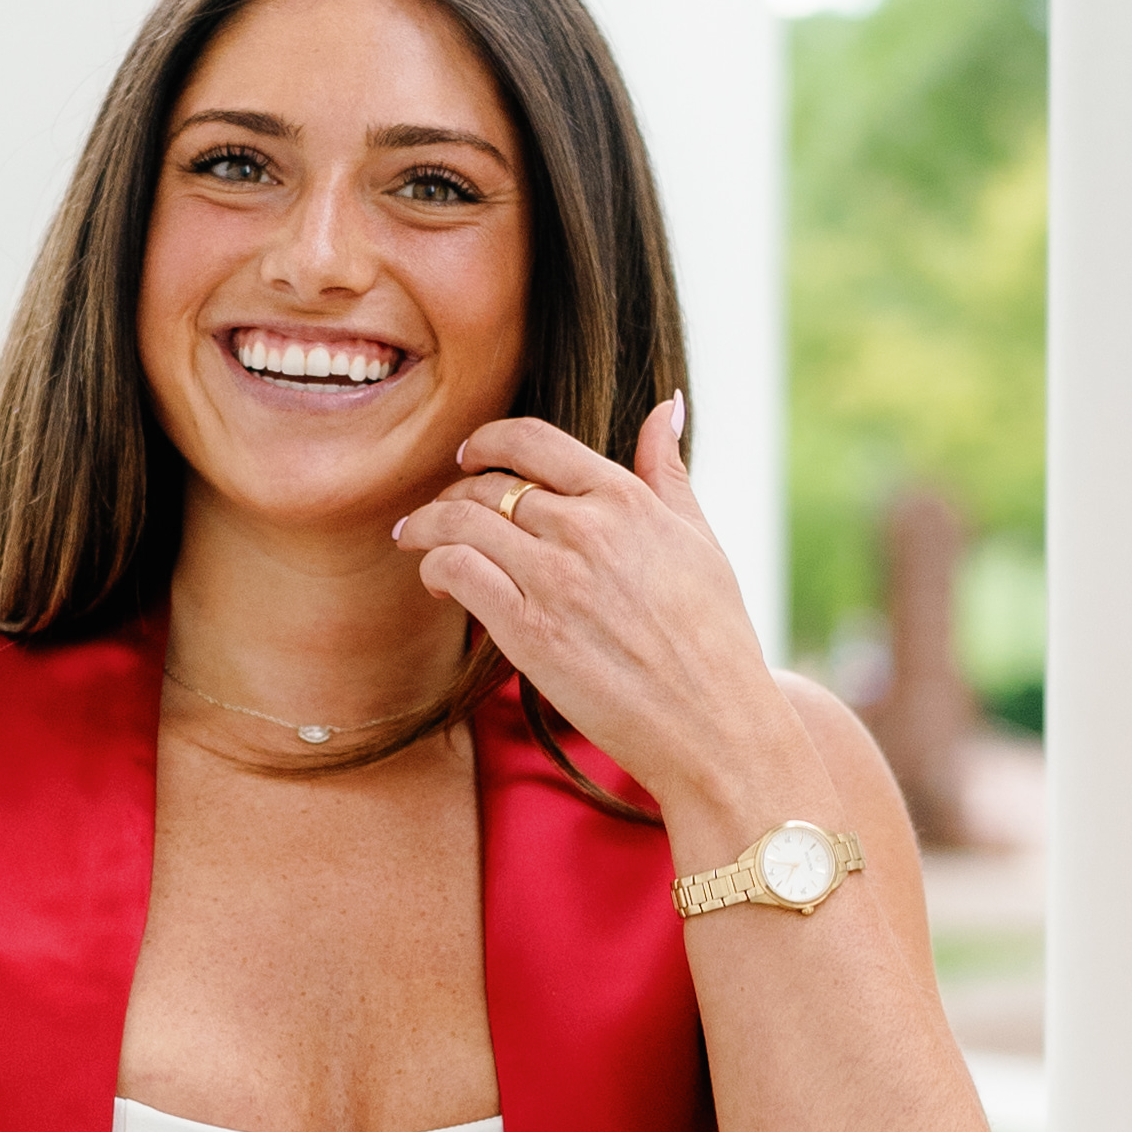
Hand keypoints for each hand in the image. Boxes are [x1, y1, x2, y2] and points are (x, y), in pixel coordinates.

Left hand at [391, 394, 798, 849]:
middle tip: (438, 511)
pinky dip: (435, 567)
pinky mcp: (529, 632)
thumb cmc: (715, 637)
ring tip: (416, 539)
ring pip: (461, 521)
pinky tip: (438, 581)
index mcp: (627, 500)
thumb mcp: (700, 539)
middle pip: (488, 483)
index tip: (468, 455)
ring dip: (427, 526)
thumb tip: (665, 407)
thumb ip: (668, 471)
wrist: (716, 724)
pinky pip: (457, 571)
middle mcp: (587, 529)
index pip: (533, 440)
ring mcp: (555, 579)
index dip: (487, 441)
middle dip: (453, 492)